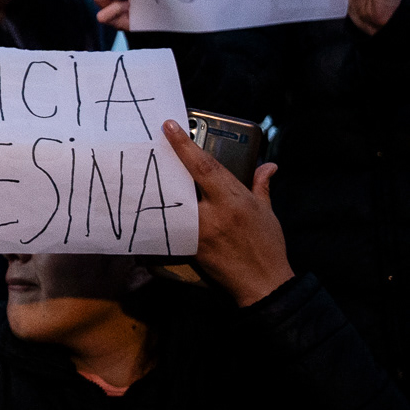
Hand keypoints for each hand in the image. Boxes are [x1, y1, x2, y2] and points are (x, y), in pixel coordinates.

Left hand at [163, 120, 293, 305]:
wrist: (263, 283)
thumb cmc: (267, 245)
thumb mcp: (267, 212)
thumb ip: (260, 186)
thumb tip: (267, 166)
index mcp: (234, 200)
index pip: (205, 166)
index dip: (185, 145)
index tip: (168, 126)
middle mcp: (214, 213)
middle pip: (181, 182)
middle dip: (165, 163)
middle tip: (147, 144)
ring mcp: (199, 231)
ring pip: (171, 203)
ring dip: (158, 188)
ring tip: (141, 171)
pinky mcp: (190, 246)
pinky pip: (171, 226)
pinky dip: (161, 214)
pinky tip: (146, 204)